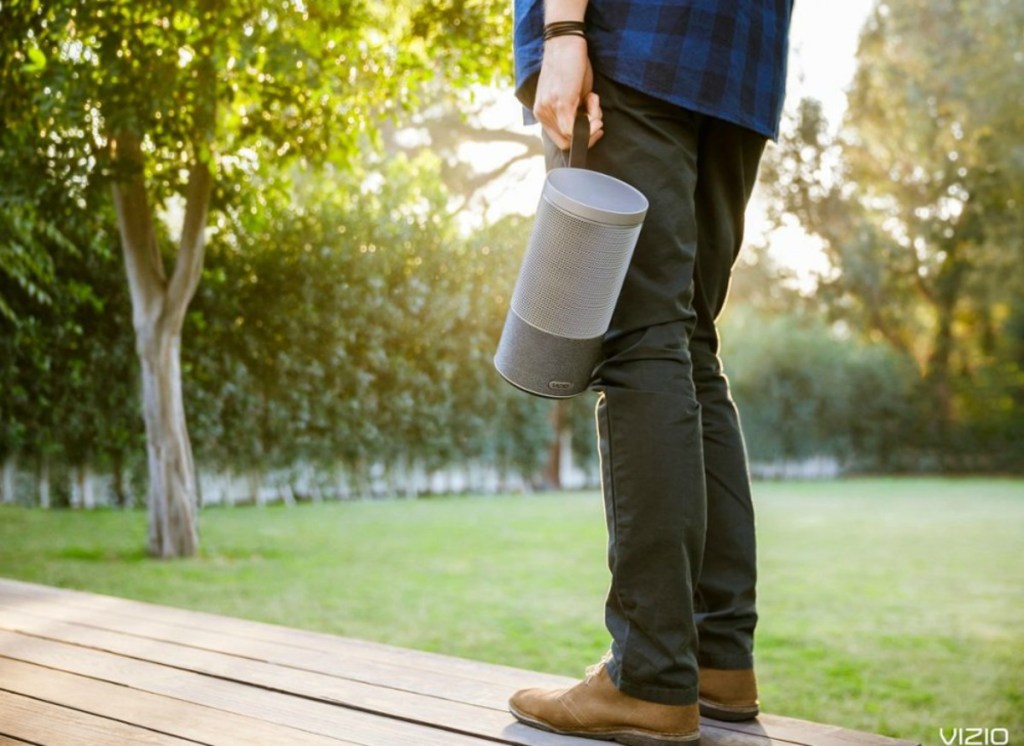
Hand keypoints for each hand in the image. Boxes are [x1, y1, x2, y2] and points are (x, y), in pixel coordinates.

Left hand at [532, 36, 603, 150]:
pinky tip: (593, 100)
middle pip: (567, 143)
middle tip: (597, 115)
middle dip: (589, 133)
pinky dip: (590, 121)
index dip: (581, 139)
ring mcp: (550, 109)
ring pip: (574, 136)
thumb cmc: (570, 66)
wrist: (565, 42)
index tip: (595, 124)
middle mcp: (542, 114)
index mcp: (542, 113)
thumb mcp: (570, 95)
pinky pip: (576, 129)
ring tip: (593, 99)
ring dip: (592, 121)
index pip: (561, 142)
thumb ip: (574, 113)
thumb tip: (587, 128)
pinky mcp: (560, 103)